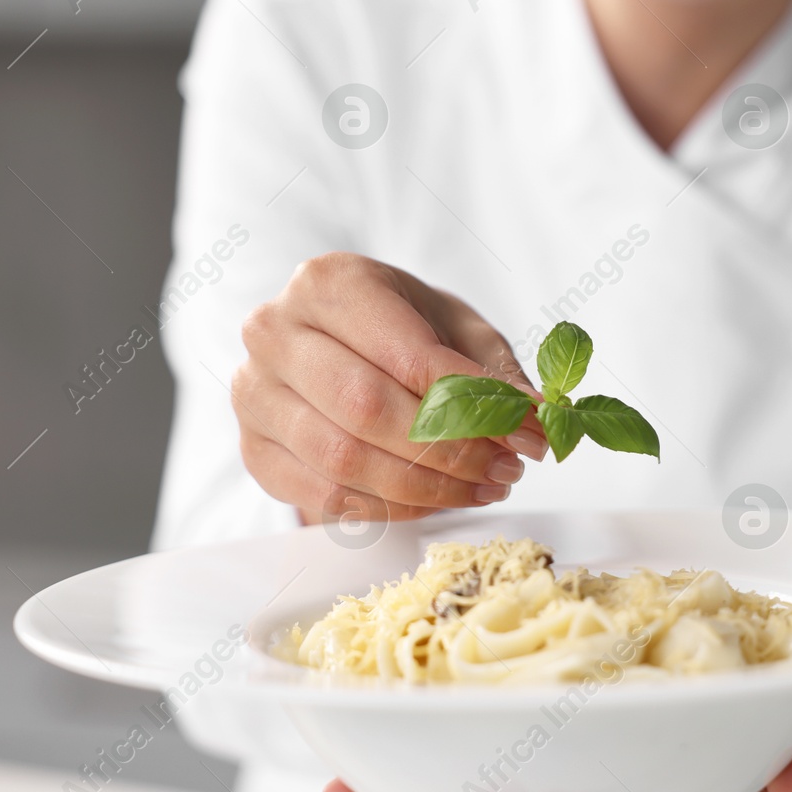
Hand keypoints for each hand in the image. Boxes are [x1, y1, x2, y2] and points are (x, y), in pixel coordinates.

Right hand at [232, 253, 547, 525]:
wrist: (337, 343)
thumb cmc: (402, 329)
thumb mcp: (457, 330)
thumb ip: (495, 374)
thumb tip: (538, 422)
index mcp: (328, 282)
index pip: (407, 355)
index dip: (473, 403)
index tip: (528, 434)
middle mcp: (275, 331)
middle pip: (368, 409)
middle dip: (451, 451)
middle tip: (506, 469)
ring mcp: (254, 393)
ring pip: (344, 459)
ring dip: (426, 487)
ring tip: (481, 487)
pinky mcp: (254, 449)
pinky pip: (326, 496)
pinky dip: (391, 509)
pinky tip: (434, 500)